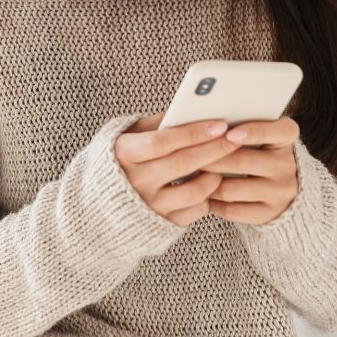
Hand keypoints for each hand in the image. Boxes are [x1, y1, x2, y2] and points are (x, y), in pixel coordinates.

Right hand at [114, 113, 242, 226]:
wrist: (99, 206)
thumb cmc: (122, 160)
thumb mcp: (128, 135)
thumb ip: (155, 124)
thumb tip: (187, 111)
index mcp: (125, 154)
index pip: (162, 142)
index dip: (192, 133)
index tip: (220, 124)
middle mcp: (135, 183)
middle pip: (182, 164)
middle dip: (214, 149)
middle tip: (236, 137)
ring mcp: (149, 206)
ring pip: (194, 191)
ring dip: (215, 174)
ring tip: (224, 162)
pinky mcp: (162, 225)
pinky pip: (195, 211)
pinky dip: (209, 196)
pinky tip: (213, 182)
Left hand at [200, 116, 299, 224]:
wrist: (281, 185)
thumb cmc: (260, 148)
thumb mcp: (260, 131)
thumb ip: (240, 124)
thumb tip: (205, 124)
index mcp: (287, 137)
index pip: (277, 131)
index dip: (254, 132)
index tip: (229, 132)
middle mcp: (288, 165)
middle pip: (243, 161)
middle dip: (211, 158)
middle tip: (187, 155)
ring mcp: (280, 192)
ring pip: (231, 188)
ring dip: (207, 182)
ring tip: (190, 174)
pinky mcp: (268, 214)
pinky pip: (232, 210)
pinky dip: (212, 202)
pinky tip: (202, 193)